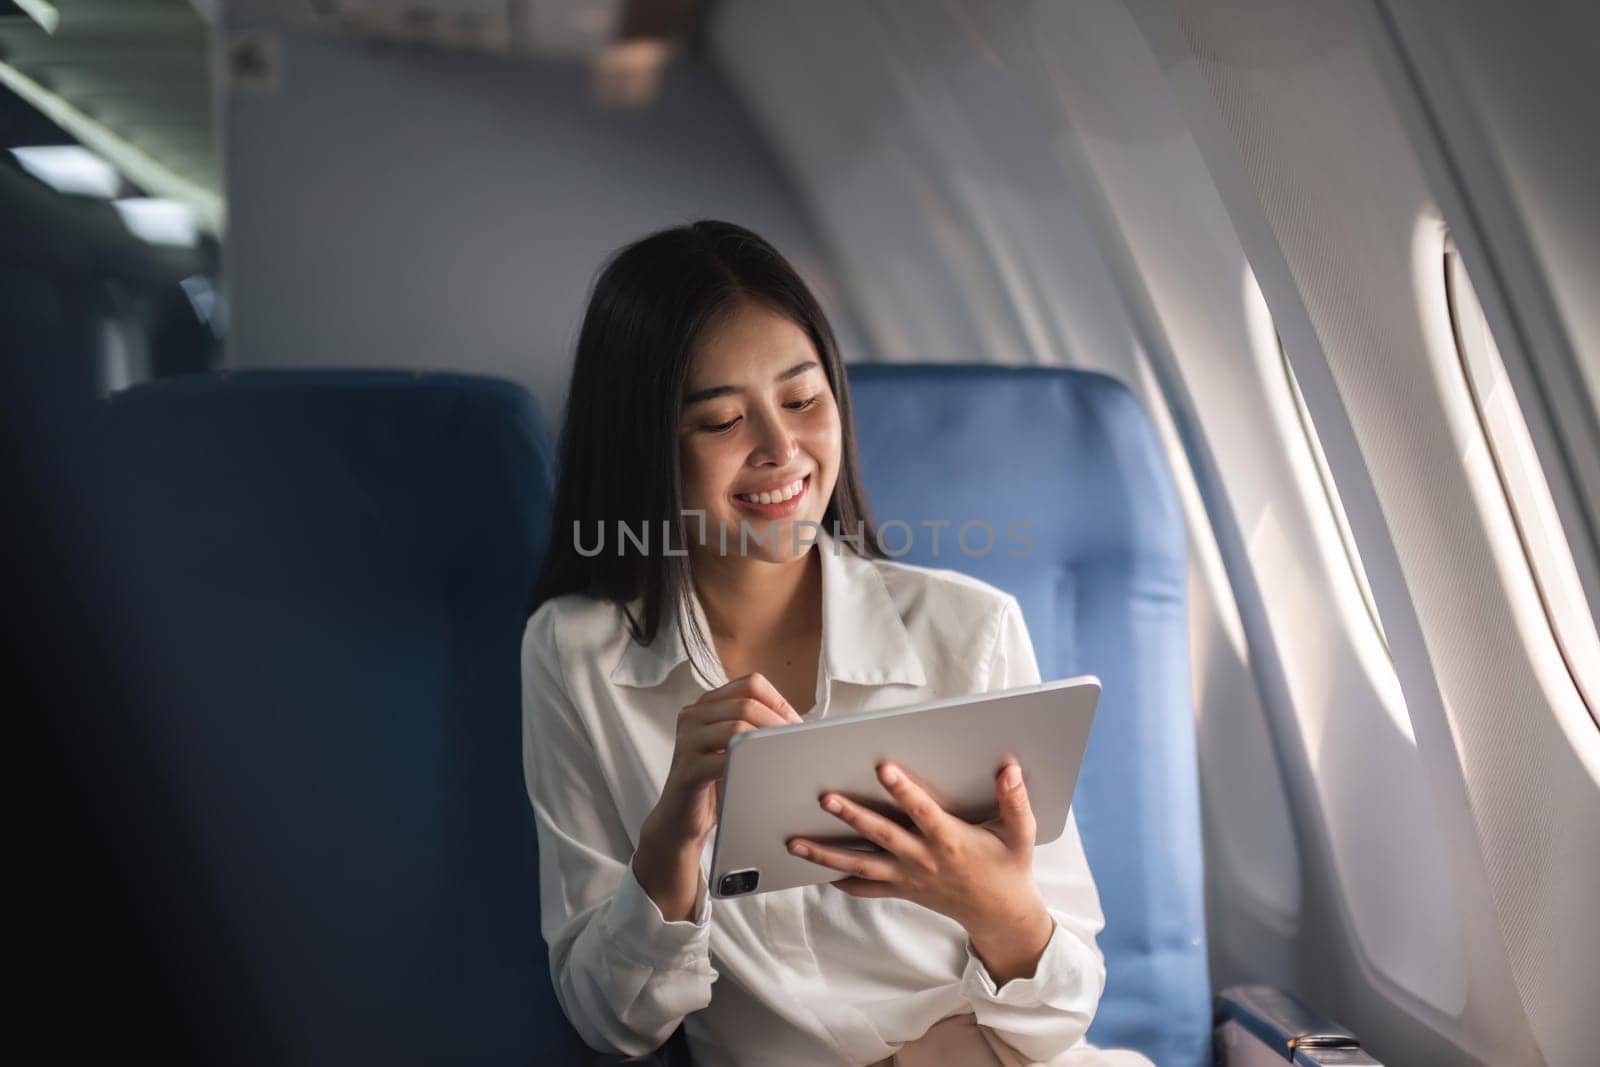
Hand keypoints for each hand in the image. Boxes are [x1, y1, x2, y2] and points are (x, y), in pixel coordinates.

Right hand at [634, 672, 801, 919]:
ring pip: (736, 726)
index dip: (779, 701)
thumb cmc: (714, 781)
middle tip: (798, 743)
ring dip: (768, 741)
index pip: (750, 684)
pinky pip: (724, 759)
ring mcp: (687, 740)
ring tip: (786, 757)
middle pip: (746, 704)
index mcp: (707, 704)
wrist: (681, 819)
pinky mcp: (687, 768)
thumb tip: (801, 724)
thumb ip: (754, 728)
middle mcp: (693, 715)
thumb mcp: (733, 747)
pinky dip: (751, 765)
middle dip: (778, 722)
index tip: (797, 724)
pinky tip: (765, 775)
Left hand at [786, 758, 1055, 983]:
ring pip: (860, 865)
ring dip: (826, 853)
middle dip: (851, 816)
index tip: (882, 767)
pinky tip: (818, 870)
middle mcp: (923, 859)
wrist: (1000, 915)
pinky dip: (841, 880)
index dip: (903, 790)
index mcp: (950, 841)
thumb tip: (1009, 767)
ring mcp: (908, 877)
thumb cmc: (1009, 867)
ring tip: (794, 842)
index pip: (922, 811)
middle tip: (824, 797)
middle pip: (880, 835)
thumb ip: (1014, 800)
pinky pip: (865, 888)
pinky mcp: (901, 889)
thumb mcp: (1021, 834)